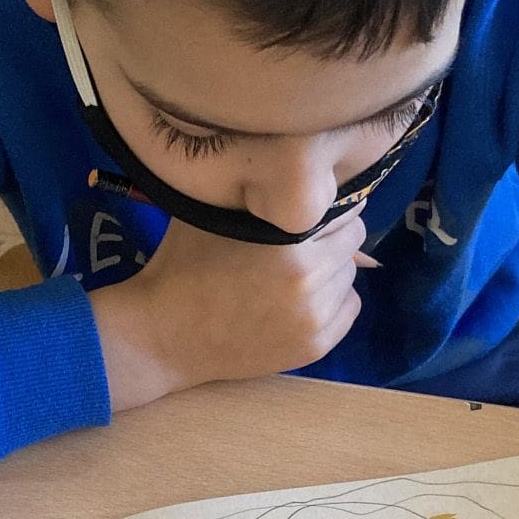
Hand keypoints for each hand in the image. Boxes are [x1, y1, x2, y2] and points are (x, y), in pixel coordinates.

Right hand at [89, 210, 370, 412]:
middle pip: (353, 243)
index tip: (308, 214)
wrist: (164, 336)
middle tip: (300, 245)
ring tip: (294, 275)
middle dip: (331, 239)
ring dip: (331, 272)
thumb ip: (260, 194)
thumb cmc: (183, 266)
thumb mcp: (215, 214)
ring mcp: (315, 318)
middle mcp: (310, 280)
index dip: (327, 209)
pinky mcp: (314, 347)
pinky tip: (299, 301)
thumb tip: (298, 172)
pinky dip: (332, 303)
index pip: (345, 212)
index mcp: (289, 243)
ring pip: (351, 277)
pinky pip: (348, 311)